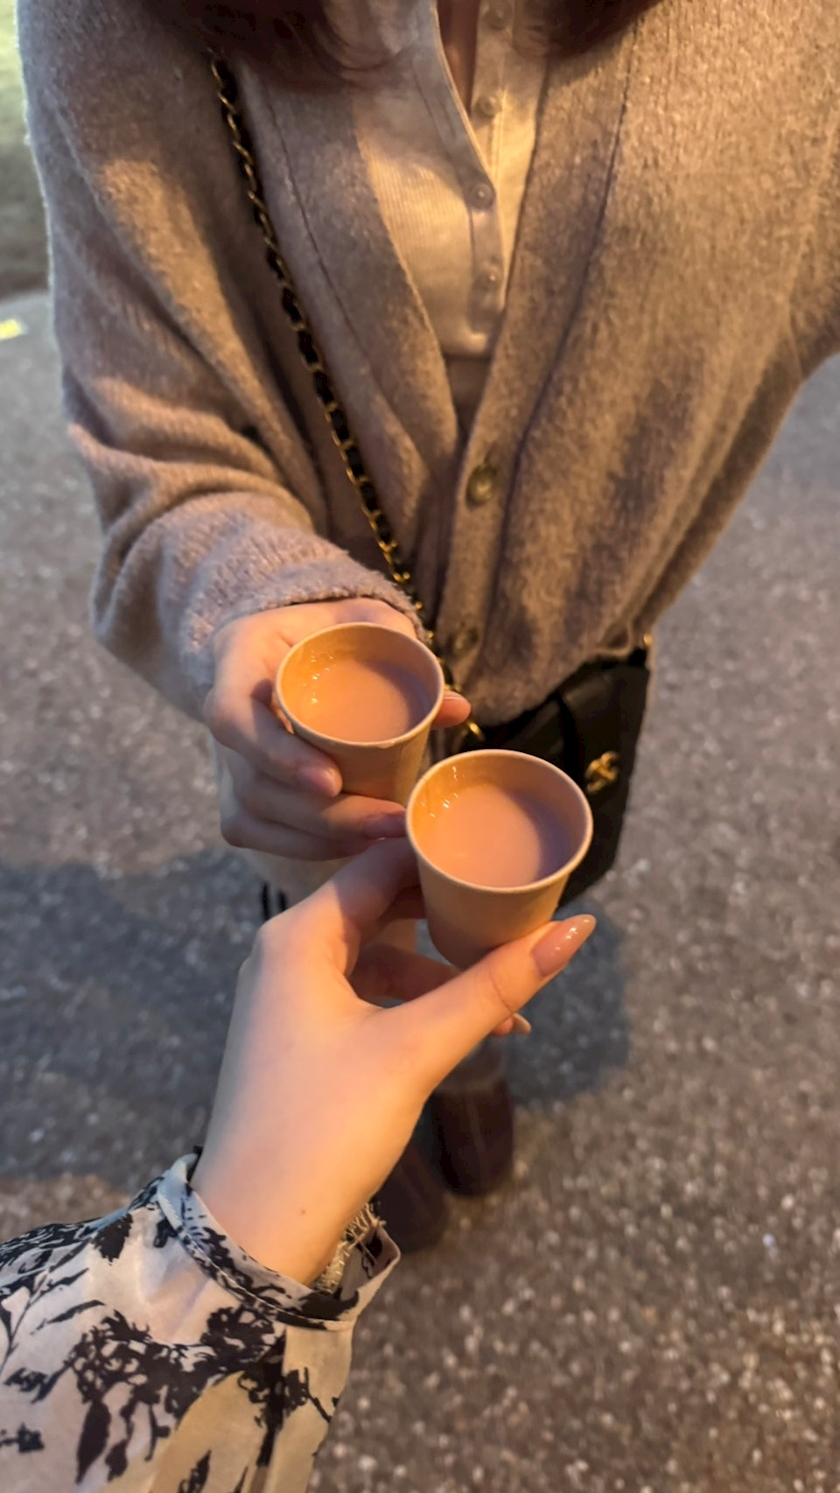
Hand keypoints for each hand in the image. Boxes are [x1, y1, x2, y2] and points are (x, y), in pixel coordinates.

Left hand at [191, 841, 595, 1283]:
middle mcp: (286, 950)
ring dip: (440, 967)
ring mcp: (289, 994)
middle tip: (514, 909)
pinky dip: (416, 1001)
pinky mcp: (300, 1034)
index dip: (443, 855)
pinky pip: (367, 992)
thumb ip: (494, 985)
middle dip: (449, 912)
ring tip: (507, 989)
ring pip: (378, 953)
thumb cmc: (328, 1124)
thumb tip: (576, 929)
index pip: (380, 863)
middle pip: (380, 903)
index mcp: (298, 934)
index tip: (503, 851)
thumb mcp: (416, 1049)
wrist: (255, 1226)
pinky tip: (468, 1026)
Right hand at [204, 600, 469, 859]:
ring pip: (253, 815)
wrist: (300, 644)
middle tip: (387, 821)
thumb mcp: (368, 624)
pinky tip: (354, 844)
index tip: (331, 780)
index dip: (276, 755)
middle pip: (253, 781)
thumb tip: (456, 709)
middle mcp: (223, 709)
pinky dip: (305, 846)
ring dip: (319, 837)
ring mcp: (225, 756)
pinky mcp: (237, 790)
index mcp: (238, 655)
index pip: (231, 715)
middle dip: (321, 814)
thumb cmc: (336, 629)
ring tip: (381, 836)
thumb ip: (405, 653)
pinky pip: (257, 832)